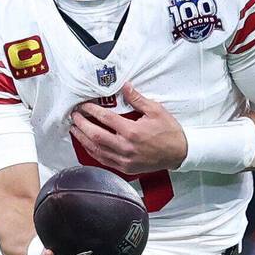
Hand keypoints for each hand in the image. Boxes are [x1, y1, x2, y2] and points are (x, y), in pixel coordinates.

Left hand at [70, 81, 187, 174]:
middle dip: (82, 124)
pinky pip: (104, 161)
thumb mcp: (155, 110)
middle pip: (95, 135)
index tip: (84, 106)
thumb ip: (137, 99)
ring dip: (83, 139)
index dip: (91, 110)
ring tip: (75, 130)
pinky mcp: (126, 168)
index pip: (105, 118)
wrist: (179, 153)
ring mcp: (124, 160)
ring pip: (96, 150)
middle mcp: (126, 147)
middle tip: (74, 116)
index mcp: (132, 131)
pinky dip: (93, 152)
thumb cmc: (169, 132)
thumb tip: (124, 87)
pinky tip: (87, 145)